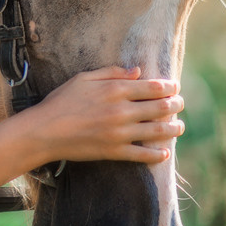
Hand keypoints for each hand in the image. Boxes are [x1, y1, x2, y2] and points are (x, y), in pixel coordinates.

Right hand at [10, 66, 184, 167]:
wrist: (44, 131)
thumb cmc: (62, 101)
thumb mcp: (84, 78)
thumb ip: (112, 72)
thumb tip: (138, 71)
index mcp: (115, 90)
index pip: (153, 87)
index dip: (169, 87)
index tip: (175, 87)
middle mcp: (122, 111)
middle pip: (160, 108)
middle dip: (175, 105)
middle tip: (181, 104)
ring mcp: (119, 133)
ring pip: (156, 131)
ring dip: (173, 128)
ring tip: (179, 127)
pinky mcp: (114, 152)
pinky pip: (142, 154)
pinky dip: (157, 154)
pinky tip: (165, 153)